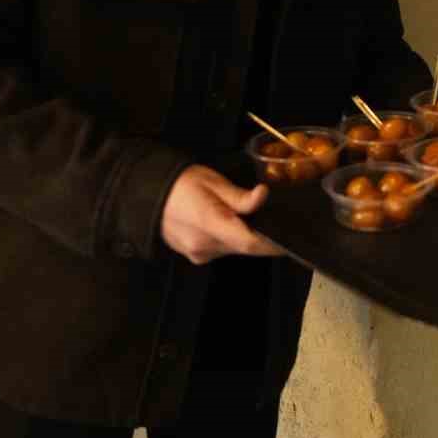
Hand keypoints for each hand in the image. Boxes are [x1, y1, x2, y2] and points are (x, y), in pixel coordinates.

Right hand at [159, 165, 281, 264]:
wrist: (147, 194)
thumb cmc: (181, 183)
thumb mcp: (212, 181)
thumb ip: (239, 196)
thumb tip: (263, 196)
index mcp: (210, 223)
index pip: (250, 243)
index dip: (273, 244)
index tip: (290, 238)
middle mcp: (205, 245)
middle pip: (245, 247)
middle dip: (261, 236)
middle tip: (271, 218)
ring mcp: (199, 253)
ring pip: (234, 249)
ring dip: (244, 236)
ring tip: (245, 215)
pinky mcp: (195, 256)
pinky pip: (222, 249)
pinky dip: (230, 238)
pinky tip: (227, 222)